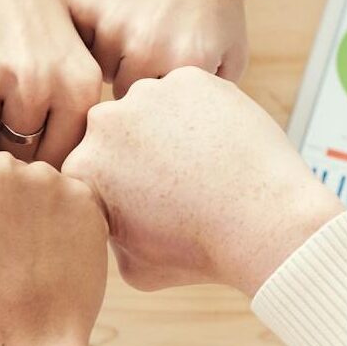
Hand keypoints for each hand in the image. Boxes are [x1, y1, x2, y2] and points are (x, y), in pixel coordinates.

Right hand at [0, 0, 100, 164]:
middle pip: (16, 156)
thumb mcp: (72, 63)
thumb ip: (69, 122)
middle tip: (0, 128)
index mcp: (79, 88)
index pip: (58, 163)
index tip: (29, 157)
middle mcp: (38, 84)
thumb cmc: (35, 19)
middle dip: (5, 149)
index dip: (40, 166)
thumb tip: (57, 192)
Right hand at [0, 154, 107, 345]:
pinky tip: (61, 255)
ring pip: (45, 183)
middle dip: (11, 199)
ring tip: (37, 255)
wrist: (28, 337)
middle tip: (14, 245)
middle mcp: (0, 166)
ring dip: (43, 208)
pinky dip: (72, 222)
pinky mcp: (84, 194)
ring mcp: (46, 177)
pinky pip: (76, 199)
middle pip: (8, 171)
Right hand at [64, 67, 342, 295]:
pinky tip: (218, 142)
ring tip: (199, 160)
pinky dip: (199, 111)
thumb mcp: (134, 267)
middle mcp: (104, 124)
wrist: (263, 222)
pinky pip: (186, 92)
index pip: (89, 169)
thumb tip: (108, 219)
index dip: (116, 187)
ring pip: (148, 107)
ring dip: (164, 126)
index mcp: (83, 168)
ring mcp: (147, 95)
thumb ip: (108, 236)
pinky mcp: (188, 78)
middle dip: (135, 152)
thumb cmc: (201, 250)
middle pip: (114, 133)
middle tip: (174, 179)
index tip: (144, 202)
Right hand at [69, 0, 249, 98]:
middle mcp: (145, 50)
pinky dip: (90, 31)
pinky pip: (77, 39)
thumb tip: (181, 136)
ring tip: (131, 31)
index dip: (155, 100)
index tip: (162, 81)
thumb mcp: (231, 53)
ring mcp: (111, 25)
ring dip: (109, 56)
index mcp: (183, 67)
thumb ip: (208, 100)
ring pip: (94, 68)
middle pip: (119, 95)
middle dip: (131, 80)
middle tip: (145, 53)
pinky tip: (114, 13)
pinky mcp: (85, 3)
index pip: (153, 115)